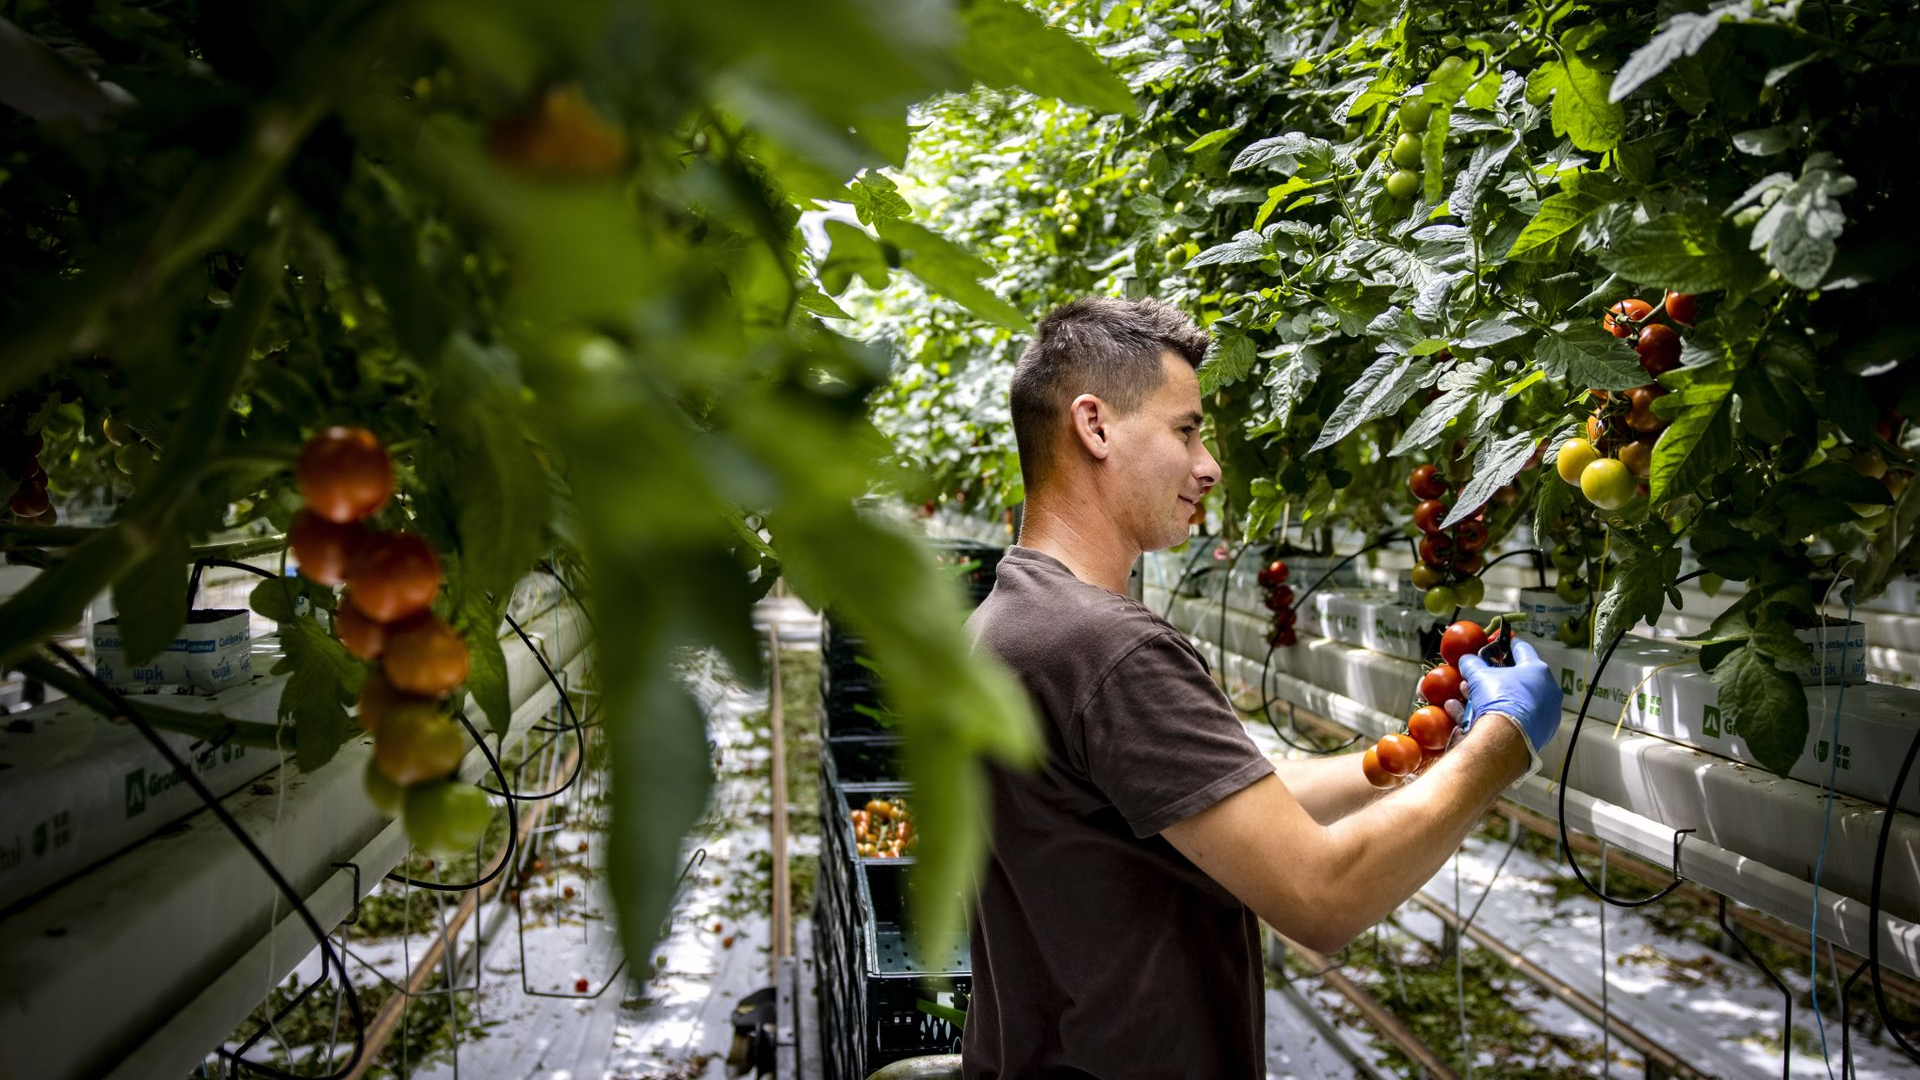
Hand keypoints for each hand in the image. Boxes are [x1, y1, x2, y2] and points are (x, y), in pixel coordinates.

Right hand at [1457, 639, 1562, 777]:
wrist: (1507, 739)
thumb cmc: (1498, 700)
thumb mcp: (1478, 676)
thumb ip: (1472, 663)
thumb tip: (1467, 659)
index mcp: (1537, 669)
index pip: (1522, 648)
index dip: (1507, 644)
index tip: (1499, 643)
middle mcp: (1548, 689)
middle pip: (1519, 677)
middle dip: (1497, 676)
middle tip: (1481, 677)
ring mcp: (1548, 711)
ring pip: (1518, 698)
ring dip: (1497, 697)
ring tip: (1473, 699)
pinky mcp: (1543, 730)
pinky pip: (1520, 717)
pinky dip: (1503, 714)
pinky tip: (1484, 717)